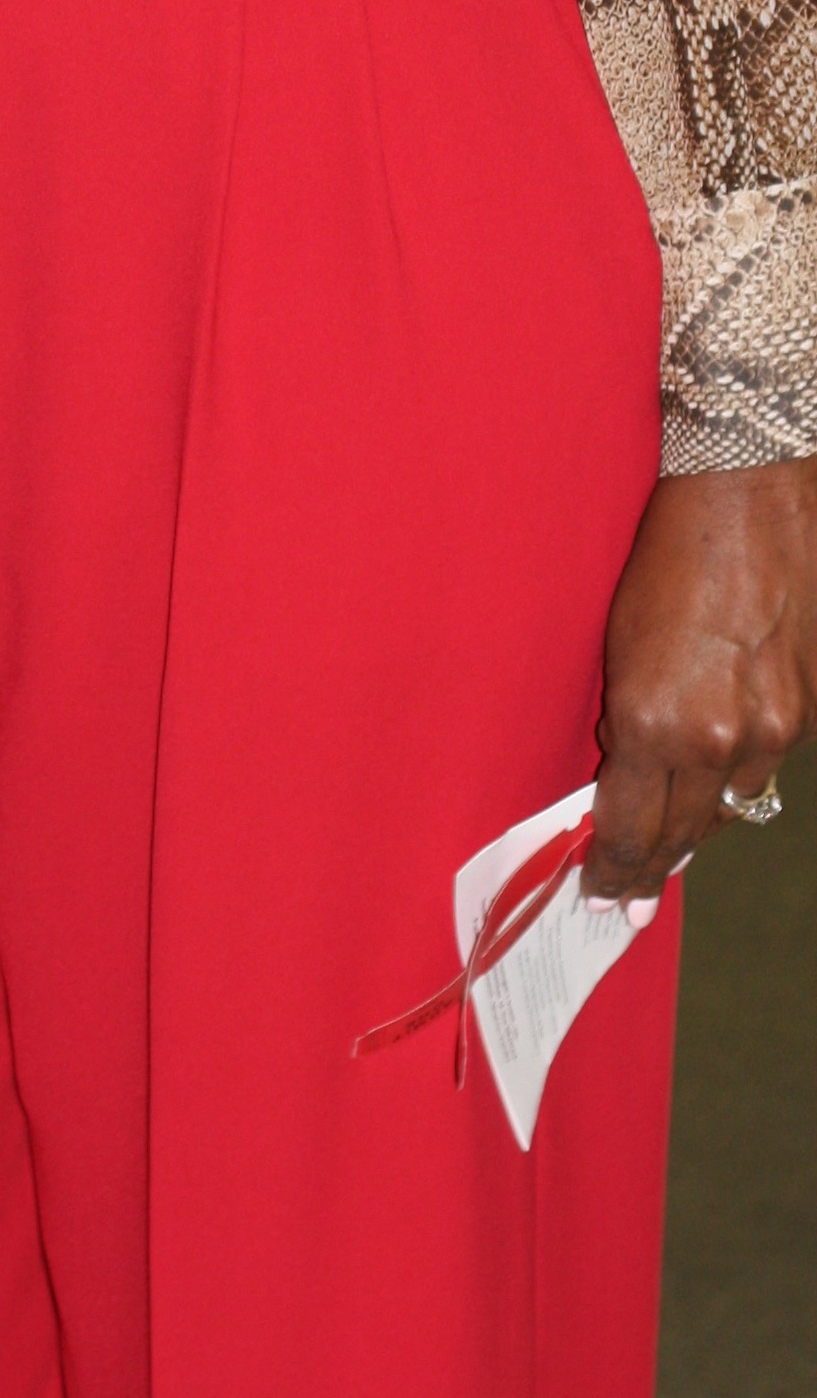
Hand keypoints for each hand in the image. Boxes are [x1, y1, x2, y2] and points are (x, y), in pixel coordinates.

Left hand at [587, 455, 816, 895]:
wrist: (747, 498)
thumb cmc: (665, 556)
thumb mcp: (617, 641)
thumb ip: (627, 719)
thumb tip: (628, 771)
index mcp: (651, 722)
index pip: (629, 829)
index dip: (613, 869)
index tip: (600, 894)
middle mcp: (715, 739)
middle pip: (682, 835)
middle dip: (652, 868)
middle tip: (629, 900)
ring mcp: (771, 730)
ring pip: (730, 807)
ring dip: (697, 825)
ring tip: (669, 853)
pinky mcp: (807, 712)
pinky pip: (766, 766)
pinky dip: (738, 775)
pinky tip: (717, 783)